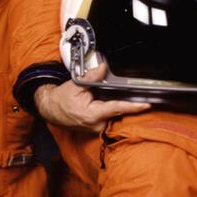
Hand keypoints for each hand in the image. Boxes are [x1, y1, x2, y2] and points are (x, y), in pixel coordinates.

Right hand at [34, 65, 148, 132]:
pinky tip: (111, 103)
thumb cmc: (62, 99)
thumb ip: (92, 76)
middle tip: (139, 97)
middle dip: (128, 105)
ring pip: (114, 116)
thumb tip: (103, 67)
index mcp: (92, 115)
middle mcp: (96, 125)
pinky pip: (108, 119)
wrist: (50, 109)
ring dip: (119, 107)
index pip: (117, 109)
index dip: (133, 107)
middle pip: (119, 113)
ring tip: (119, 99)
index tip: (146, 105)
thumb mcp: (77, 85)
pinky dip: (112, 111)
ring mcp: (96, 129)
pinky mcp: (95, 129)